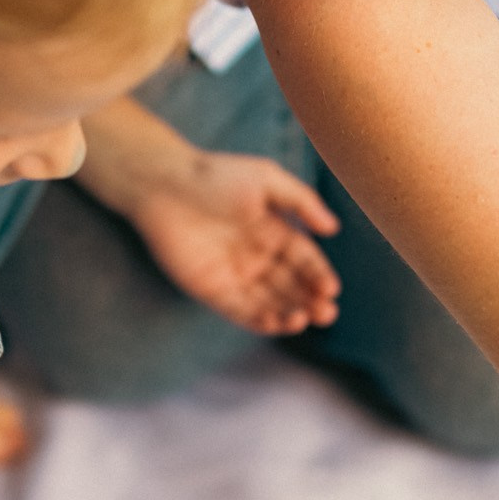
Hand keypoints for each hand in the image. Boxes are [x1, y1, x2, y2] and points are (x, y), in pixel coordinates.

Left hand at [126, 151, 340, 334]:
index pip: (305, 260)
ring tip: (303, 319)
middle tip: (326, 313)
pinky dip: (260, 321)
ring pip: (270, 304)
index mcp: (274, 232)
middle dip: (311, 301)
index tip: (331, 289)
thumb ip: (301, 202)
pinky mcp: (212, 290)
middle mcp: (258, 258)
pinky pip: (241, 312)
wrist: (166, 185)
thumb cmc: (215, 176)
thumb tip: (332, 229)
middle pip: (292, 287)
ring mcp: (235, 276)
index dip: (319, 275)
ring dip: (289, 315)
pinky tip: (277, 324)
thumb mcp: (266, 180)